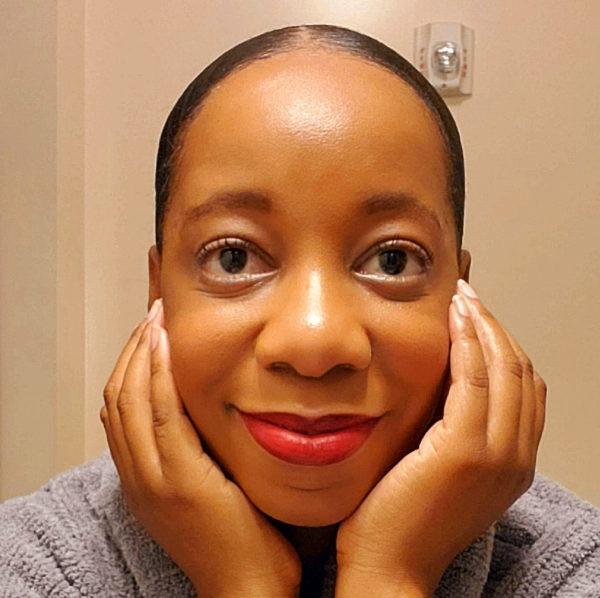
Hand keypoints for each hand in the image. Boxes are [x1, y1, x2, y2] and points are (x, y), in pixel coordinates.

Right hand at [100, 299, 301, 596]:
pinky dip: (158, 377)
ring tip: (155, 319)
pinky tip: (165, 346)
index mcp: (143, 477)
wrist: (246, 587)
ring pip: (131, 401)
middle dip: (132, 351)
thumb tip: (209, 407)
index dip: (130, 366)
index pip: (121, 410)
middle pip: (118, 398)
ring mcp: (154, 479)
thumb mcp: (206, 488)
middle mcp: (139, 476)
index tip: (149, 333)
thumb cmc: (238, 536)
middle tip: (151, 316)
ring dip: (141, 354)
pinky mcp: (180, 481)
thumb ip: (198, 450)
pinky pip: (160, 417)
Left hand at [335, 280, 546, 594]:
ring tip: (461, 298)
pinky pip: (474, 379)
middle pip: (520, 370)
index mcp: (512, 461)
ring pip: (504, 368)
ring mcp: (496, 454)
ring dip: (483, 325)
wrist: (388, 567)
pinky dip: (467, 342)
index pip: (523, 386)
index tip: (474, 315)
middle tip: (468, 298)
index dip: (502, 344)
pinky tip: (452, 318)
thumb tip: (440, 380)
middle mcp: (516, 457)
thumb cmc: (400, 518)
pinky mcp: (465, 450)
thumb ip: (450, 428)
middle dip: (495, 327)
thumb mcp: (438, 467)